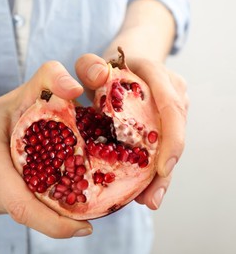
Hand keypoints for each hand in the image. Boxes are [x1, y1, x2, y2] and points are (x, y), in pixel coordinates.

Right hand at [0, 61, 92, 237]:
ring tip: (64, 194)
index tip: (86, 228)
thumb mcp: (25, 89)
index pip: (22, 202)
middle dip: (57, 217)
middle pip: (25, 212)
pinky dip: (32, 204)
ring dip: (45, 209)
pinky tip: (39, 189)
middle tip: (86, 215)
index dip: (54, 222)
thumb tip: (77, 89)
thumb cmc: (0, 111)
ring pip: (20, 213)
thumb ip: (51, 78)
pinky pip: (12, 210)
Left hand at [75, 53, 188, 209]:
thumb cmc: (105, 67)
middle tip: (151, 198)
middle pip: (175, 131)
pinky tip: (145, 192)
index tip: (162, 168)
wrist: (122, 63)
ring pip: (171, 143)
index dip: (170, 138)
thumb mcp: (91, 64)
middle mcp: (172, 91)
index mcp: (156, 75)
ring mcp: (173, 107)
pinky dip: (154, 169)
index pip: (170, 106)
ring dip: (161, 174)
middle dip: (166, 167)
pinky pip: (163, 146)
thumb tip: (100, 77)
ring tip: (148, 200)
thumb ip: (89, 66)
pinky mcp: (166, 122)